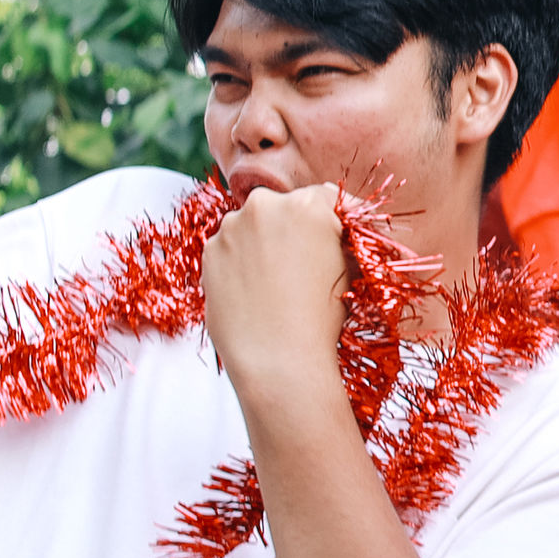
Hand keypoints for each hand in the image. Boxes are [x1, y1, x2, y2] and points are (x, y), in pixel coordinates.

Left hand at [200, 183, 353, 401]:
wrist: (278, 360)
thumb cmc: (320, 318)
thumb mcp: (349, 268)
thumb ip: (341, 237)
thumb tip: (338, 229)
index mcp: (307, 206)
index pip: (326, 197)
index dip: (333, 218)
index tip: (335, 235)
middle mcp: (265, 206)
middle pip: (284, 208)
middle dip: (293, 229)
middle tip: (302, 263)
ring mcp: (232, 228)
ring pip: (253, 227)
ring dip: (263, 244)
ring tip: (274, 283)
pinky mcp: (209, 252)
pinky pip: (230, 248)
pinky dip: (240, 263)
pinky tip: (253, 290)